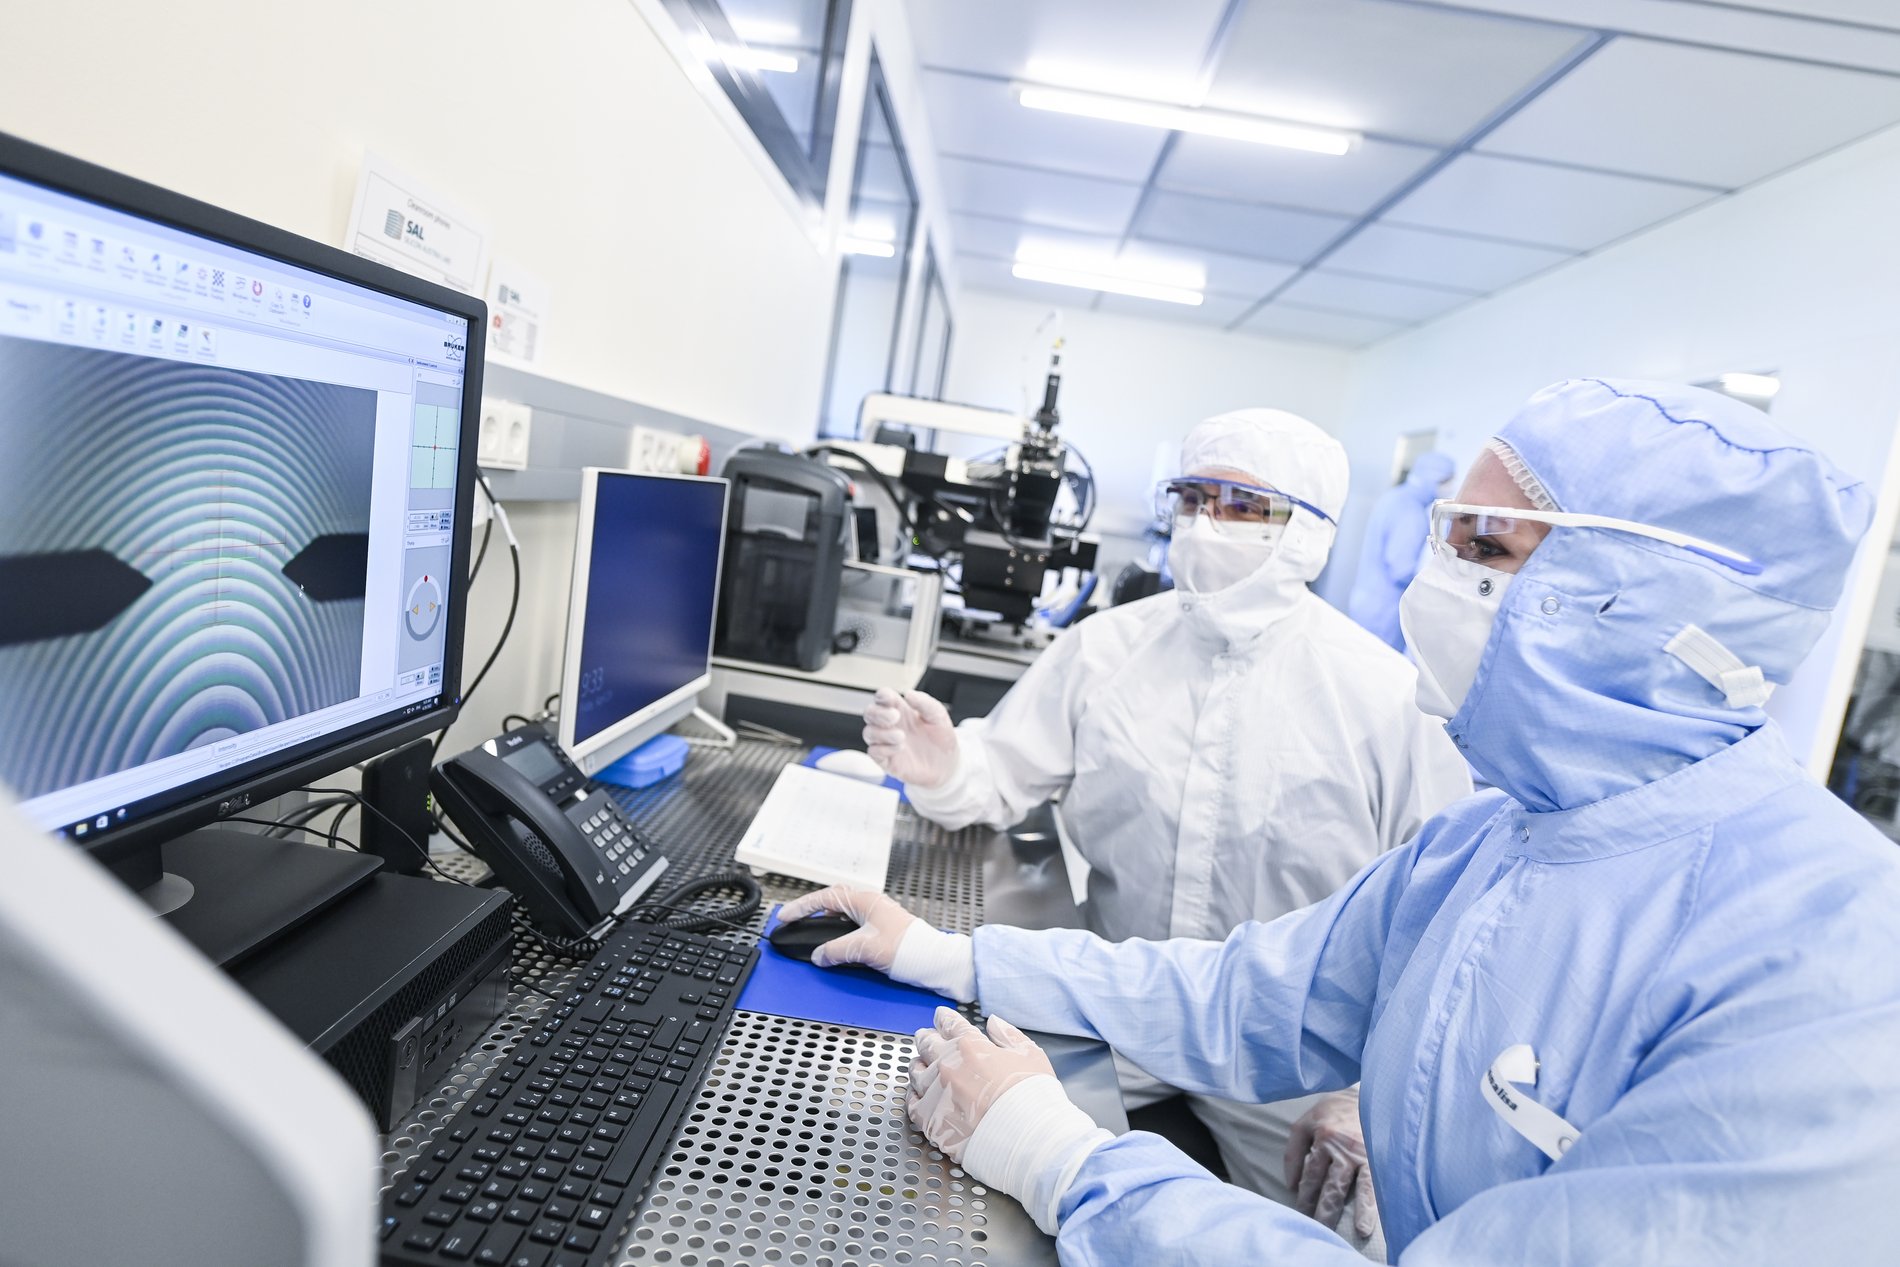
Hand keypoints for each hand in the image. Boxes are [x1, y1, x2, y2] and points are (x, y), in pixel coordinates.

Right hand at [775, 886, 918, 971]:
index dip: (802, 907)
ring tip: (809, 931)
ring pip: (842, 914)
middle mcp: (870, 905)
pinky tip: (833, 944)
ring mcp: (876, 916)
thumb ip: (837, 950)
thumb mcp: (865, 949)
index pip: (825, 897)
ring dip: (824, 922)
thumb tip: (819, 955)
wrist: (934, 961)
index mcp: (865, 901)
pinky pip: (851, 926)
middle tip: (794, 920)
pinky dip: (837, 933)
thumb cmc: (909, 949)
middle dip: (811, 910)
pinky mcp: (881, 930)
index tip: (785, 916)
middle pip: (832, 902)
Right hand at [862, 688, 958, 788]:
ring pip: (868, 733)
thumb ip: (925, 703)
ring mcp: (887, 742)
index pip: (883, 697)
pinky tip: (899, 748)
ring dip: (882, 733)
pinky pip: (873, 752)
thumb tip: (909, 693)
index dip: (882, 696)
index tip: (889, 698)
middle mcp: (891, 725)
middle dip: (878, 713)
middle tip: (895, 717)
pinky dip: (883, 749)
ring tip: (901, 736)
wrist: (947, 765)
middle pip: (870, 713)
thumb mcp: (938, 716)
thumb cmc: (941, 738)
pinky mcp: (886, 760)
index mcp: (901, 710)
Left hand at [907, 1007, 1053, 1161]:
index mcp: (970, 1045)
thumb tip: (994, 1022)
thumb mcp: (1030, 1055)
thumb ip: (1008, 1035)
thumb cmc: (1031, 1098)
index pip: (950, 1023)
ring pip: (916, 1072)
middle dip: (926, 1038)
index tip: (941, 1016)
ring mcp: (935, 1092)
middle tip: (924, 1037)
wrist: (1026, 1139)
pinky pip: (912, 1103)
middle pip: (927, 1044)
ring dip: (918, 1065)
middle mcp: (947, 1065)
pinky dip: (913, 1096)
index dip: (944, 1017)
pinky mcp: (930, 1120)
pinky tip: (916, 1094)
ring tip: (918, 1064)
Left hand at [1284, 1087, 1377, 1239]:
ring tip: (1343, 1231)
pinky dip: (1369, 1207)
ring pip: (1348, 1188)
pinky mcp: (1379, 1158)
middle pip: (1326, 1185)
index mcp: (1321, 1137)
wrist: (1371, 1092)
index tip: (1301, 1212)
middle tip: (1315, 1229)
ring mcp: (1361, 1153)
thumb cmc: (1335, 1110)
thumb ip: (1294, 1151)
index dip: (1304, 1195)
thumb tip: (1290, 1184)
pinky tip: (1366, 1226)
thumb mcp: (1307, 1122)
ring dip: (1343, 1212)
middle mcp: (1340, 1147)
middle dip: (1319, 1210)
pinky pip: (1373, 1186)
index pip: (1309, 1174)